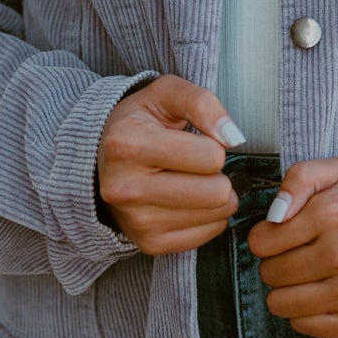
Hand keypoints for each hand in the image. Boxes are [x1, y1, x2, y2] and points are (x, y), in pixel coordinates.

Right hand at [96, 77, 244, 255]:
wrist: (104, 160)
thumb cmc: (141, 123)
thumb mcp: (166, 93)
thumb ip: (201, 102)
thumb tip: (233, 137)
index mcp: (127, 144)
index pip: (211, 156)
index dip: (213, 145)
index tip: (195, 142)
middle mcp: (126, 188)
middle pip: (217, 192)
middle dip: (219, 175)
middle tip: (199, 166)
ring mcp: (136, 221)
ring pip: (217, 215)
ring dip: (215, 196)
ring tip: (191, 181)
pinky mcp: (149, 244)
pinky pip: (209, 234)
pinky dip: (207, 217)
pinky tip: (187, 201)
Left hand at [246, 157, 337, 337]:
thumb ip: (299, 179)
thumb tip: (274, 215)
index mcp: (334, 214)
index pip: (261, 242)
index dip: (265, 237)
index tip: (281, 235)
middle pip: (269, 273)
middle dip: (276, 262)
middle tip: (299, 254)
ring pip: (279, 304)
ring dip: (287, 290)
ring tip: (309, 275)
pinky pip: (303, 325)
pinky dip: (305, 312)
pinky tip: (323, 293)